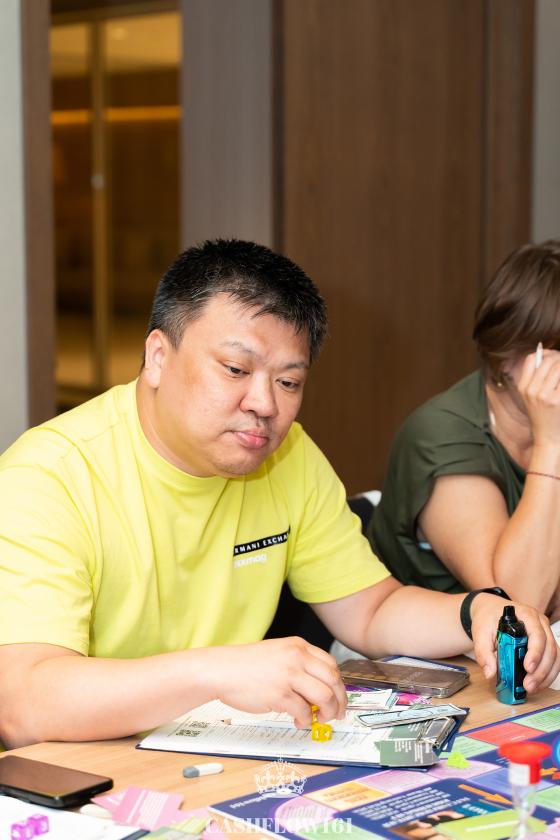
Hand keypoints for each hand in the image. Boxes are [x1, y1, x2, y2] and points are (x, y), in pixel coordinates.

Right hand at [205, 636, 346, 727]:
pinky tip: (299, 721)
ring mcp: (289, 676)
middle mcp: (297, 658)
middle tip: (337, 713)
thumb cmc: (247, 665)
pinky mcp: (280, 695)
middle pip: (333, 680)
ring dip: (327, 713)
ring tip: (319, 720)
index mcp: (298, 646)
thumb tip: (322, 690)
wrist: (222, 670)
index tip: (339, 697)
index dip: (339, 684)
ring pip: (324, 697)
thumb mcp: (279, 654)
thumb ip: (300, 666)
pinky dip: (306, 720)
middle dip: (339, 701)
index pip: (331, 664)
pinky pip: (304, 711)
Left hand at [471, 595, 559, 691]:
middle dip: (540, 670)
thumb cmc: (488, 617)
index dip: (535, 652)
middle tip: (528, 685)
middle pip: (549, 648)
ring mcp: (545, 633)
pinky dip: (547, 674)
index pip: (537, 634)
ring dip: (545, 675)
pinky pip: (553, 660)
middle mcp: (540, 623)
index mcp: (526, 615)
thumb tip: (490, 672)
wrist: (491, 611)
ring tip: (531, 688)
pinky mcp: (545, 644)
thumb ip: (483, 652)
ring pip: (555, 656)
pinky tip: (537, 684)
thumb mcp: (480, 632)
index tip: (528, 668)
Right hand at [517, 350, 559, 446]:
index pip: (531, 359)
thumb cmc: (543, 416)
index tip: (554, 356)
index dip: (545, 353)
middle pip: (547, 361)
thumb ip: (534, 378)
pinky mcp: (557, 401)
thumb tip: (546, 356)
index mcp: (523, 387)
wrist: (548, 438)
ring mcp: (545, 396)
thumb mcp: (530, 397)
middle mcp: (532, 390)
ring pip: (558, 367)